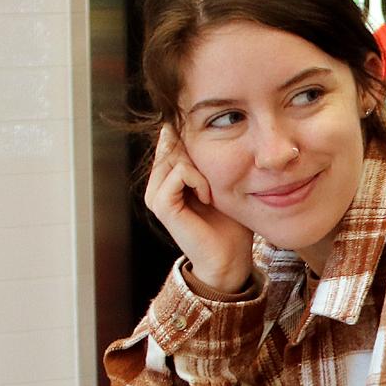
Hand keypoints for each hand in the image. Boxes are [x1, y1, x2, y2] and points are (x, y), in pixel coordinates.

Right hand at [147, 125, 253, 294]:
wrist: (230, 257)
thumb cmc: (230, 222)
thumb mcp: (221, 182)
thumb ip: (209, 159)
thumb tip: (209, 128)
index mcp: (167, 179)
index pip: (171, 141)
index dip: (190, 138)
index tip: (211, 150)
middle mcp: (156, 185)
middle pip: (173, 145)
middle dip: (198, 154)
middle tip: (214, 179)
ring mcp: (156, 195)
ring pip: (175, 156)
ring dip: (201, 168)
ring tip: (211, 192)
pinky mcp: (162, 205)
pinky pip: (179, 173)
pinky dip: (198, 180)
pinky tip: (207, 197)